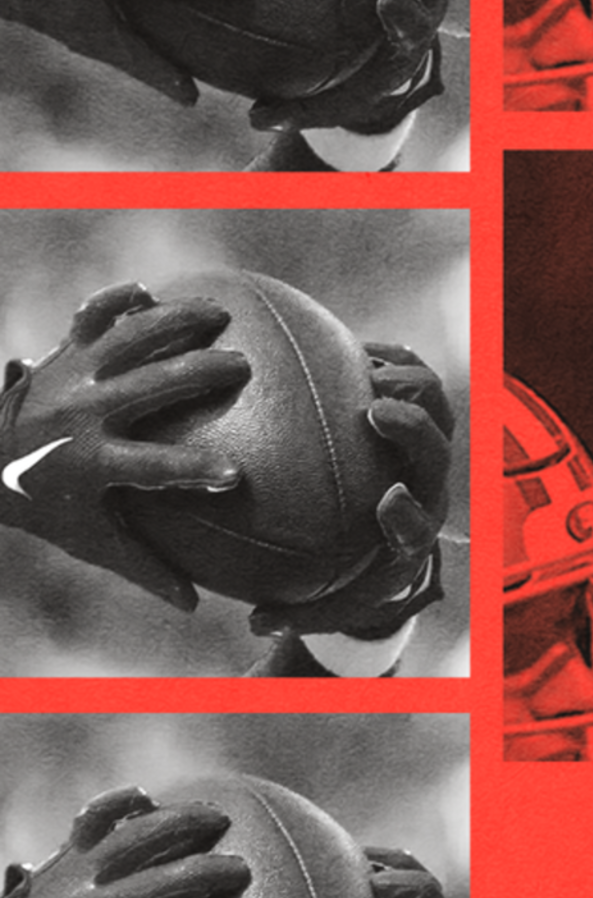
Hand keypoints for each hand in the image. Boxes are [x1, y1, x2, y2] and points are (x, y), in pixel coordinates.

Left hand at [0, 282, 254, 609]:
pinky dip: (113, 301)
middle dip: (199, 373)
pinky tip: (146, 292)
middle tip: (242, 368)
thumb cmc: (45, 505)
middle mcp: (84, 414)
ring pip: (128, 338)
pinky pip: (90, 318)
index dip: (194, 472)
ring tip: (219, 314)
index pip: (153, 469)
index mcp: (93, 462)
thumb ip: (144, 566)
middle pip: (150, 387)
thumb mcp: (89, 538)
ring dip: (176, 321)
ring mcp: (73, 376)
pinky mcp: (66, 353)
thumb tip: (197, 605)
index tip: (235, 475)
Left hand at [0, 787, 249, 897]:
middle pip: (153, 890)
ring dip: (179, 825)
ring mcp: (75, 880)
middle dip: (201, 877)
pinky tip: (148, 796)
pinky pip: (92, 820)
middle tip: (242, 873)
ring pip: (132, 841)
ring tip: (220, 818)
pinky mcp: (68, 856)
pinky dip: (116, 804)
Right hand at [245, 344, 450, 642]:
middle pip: (437, 453)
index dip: (408, 513)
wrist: (388, 532)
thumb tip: (257, 621)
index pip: (417, 526)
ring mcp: (426, 446)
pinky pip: (415, 373)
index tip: (386, 502)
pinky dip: (392, 357)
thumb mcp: (326, 601)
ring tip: (366, 367)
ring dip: (410, 384)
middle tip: (375, 410)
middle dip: (414, 430)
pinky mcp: (419, 410)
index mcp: (408, 532)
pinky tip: (352, 346)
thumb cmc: (353, 572)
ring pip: (438, 406)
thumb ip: (296, 611)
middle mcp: (426, 486)